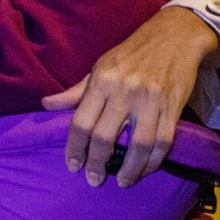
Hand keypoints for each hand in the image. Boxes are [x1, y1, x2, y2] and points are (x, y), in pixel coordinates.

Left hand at [41, 7, 219, 187]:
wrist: (173, 37)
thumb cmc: (131, 55)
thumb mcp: (99, 67)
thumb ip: (75, 91)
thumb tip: (46, 105)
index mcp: (102, 81)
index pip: (81, 122)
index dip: (75, 148)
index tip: (73, 166)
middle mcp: (124, 91)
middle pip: (105, 137)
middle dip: (97, 163)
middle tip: (93, 179)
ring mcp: (150, 100)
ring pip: (138, 145)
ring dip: (129, 170)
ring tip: (122, 182)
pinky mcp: (172, 107)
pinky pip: (162, 141)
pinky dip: (153, 161)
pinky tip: (144, 169)